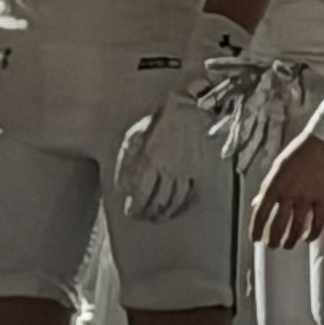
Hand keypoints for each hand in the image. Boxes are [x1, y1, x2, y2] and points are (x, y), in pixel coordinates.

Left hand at [116, 85, 218, 219]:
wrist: (193, 107)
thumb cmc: (161, 118)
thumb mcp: (137, 133)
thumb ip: (128, 159)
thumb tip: (122, 182)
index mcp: (150, 160)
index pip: (141, 194)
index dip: (135, 208)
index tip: (130, 213)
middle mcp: (168, 169)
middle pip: (157, 201)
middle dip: (148, 213)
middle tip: (142, 217)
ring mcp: (186, 171)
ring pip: (174, 201)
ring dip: (164, 213)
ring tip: (157, 217)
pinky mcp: (200, 170)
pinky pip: (191, 193)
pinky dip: (184, 205)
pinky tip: (177, 208)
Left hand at [250, 134, 323, 249]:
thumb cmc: (300, 151)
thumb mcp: (278, 167)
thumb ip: (268, 187)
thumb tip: (258, 203)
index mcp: (275, 185)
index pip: (260, 214)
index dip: (256, 229)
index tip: (255, 239)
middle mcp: (290, 194)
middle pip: (278, 226)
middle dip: (273, 239)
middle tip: (272, 245)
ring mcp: (308, 198)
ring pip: (297, 228)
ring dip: (290, 240)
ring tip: (287, 245)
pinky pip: (318, 223)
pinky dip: (312, 234)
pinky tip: (308, 238)